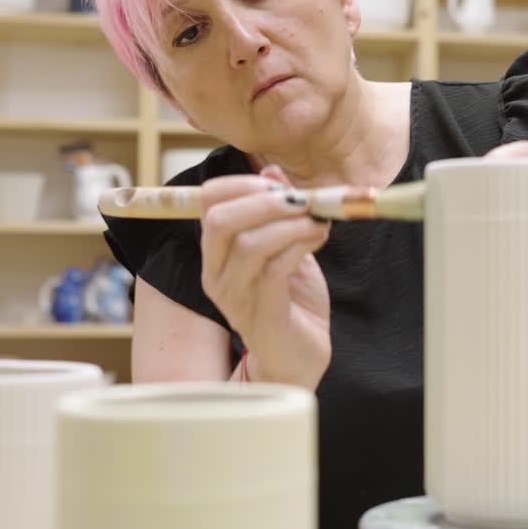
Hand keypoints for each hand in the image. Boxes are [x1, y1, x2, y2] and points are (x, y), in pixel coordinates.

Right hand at [199, 165, 331, 388]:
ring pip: (250, 243)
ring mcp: (236, 297)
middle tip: (301, 199)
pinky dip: (301, 244)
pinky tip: (320, 238)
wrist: (298, 359)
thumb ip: (278, 211)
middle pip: (220, 219)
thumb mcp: (286, 246)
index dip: (242, 183)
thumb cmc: (291, 302)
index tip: (280, 184)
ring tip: (319, 221)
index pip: (208, 203)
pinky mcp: (262, 315)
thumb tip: (272, 169)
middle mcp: (217, 274)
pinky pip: (274, 270)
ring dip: (291, 223)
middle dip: (264, 199)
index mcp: (217, 254)